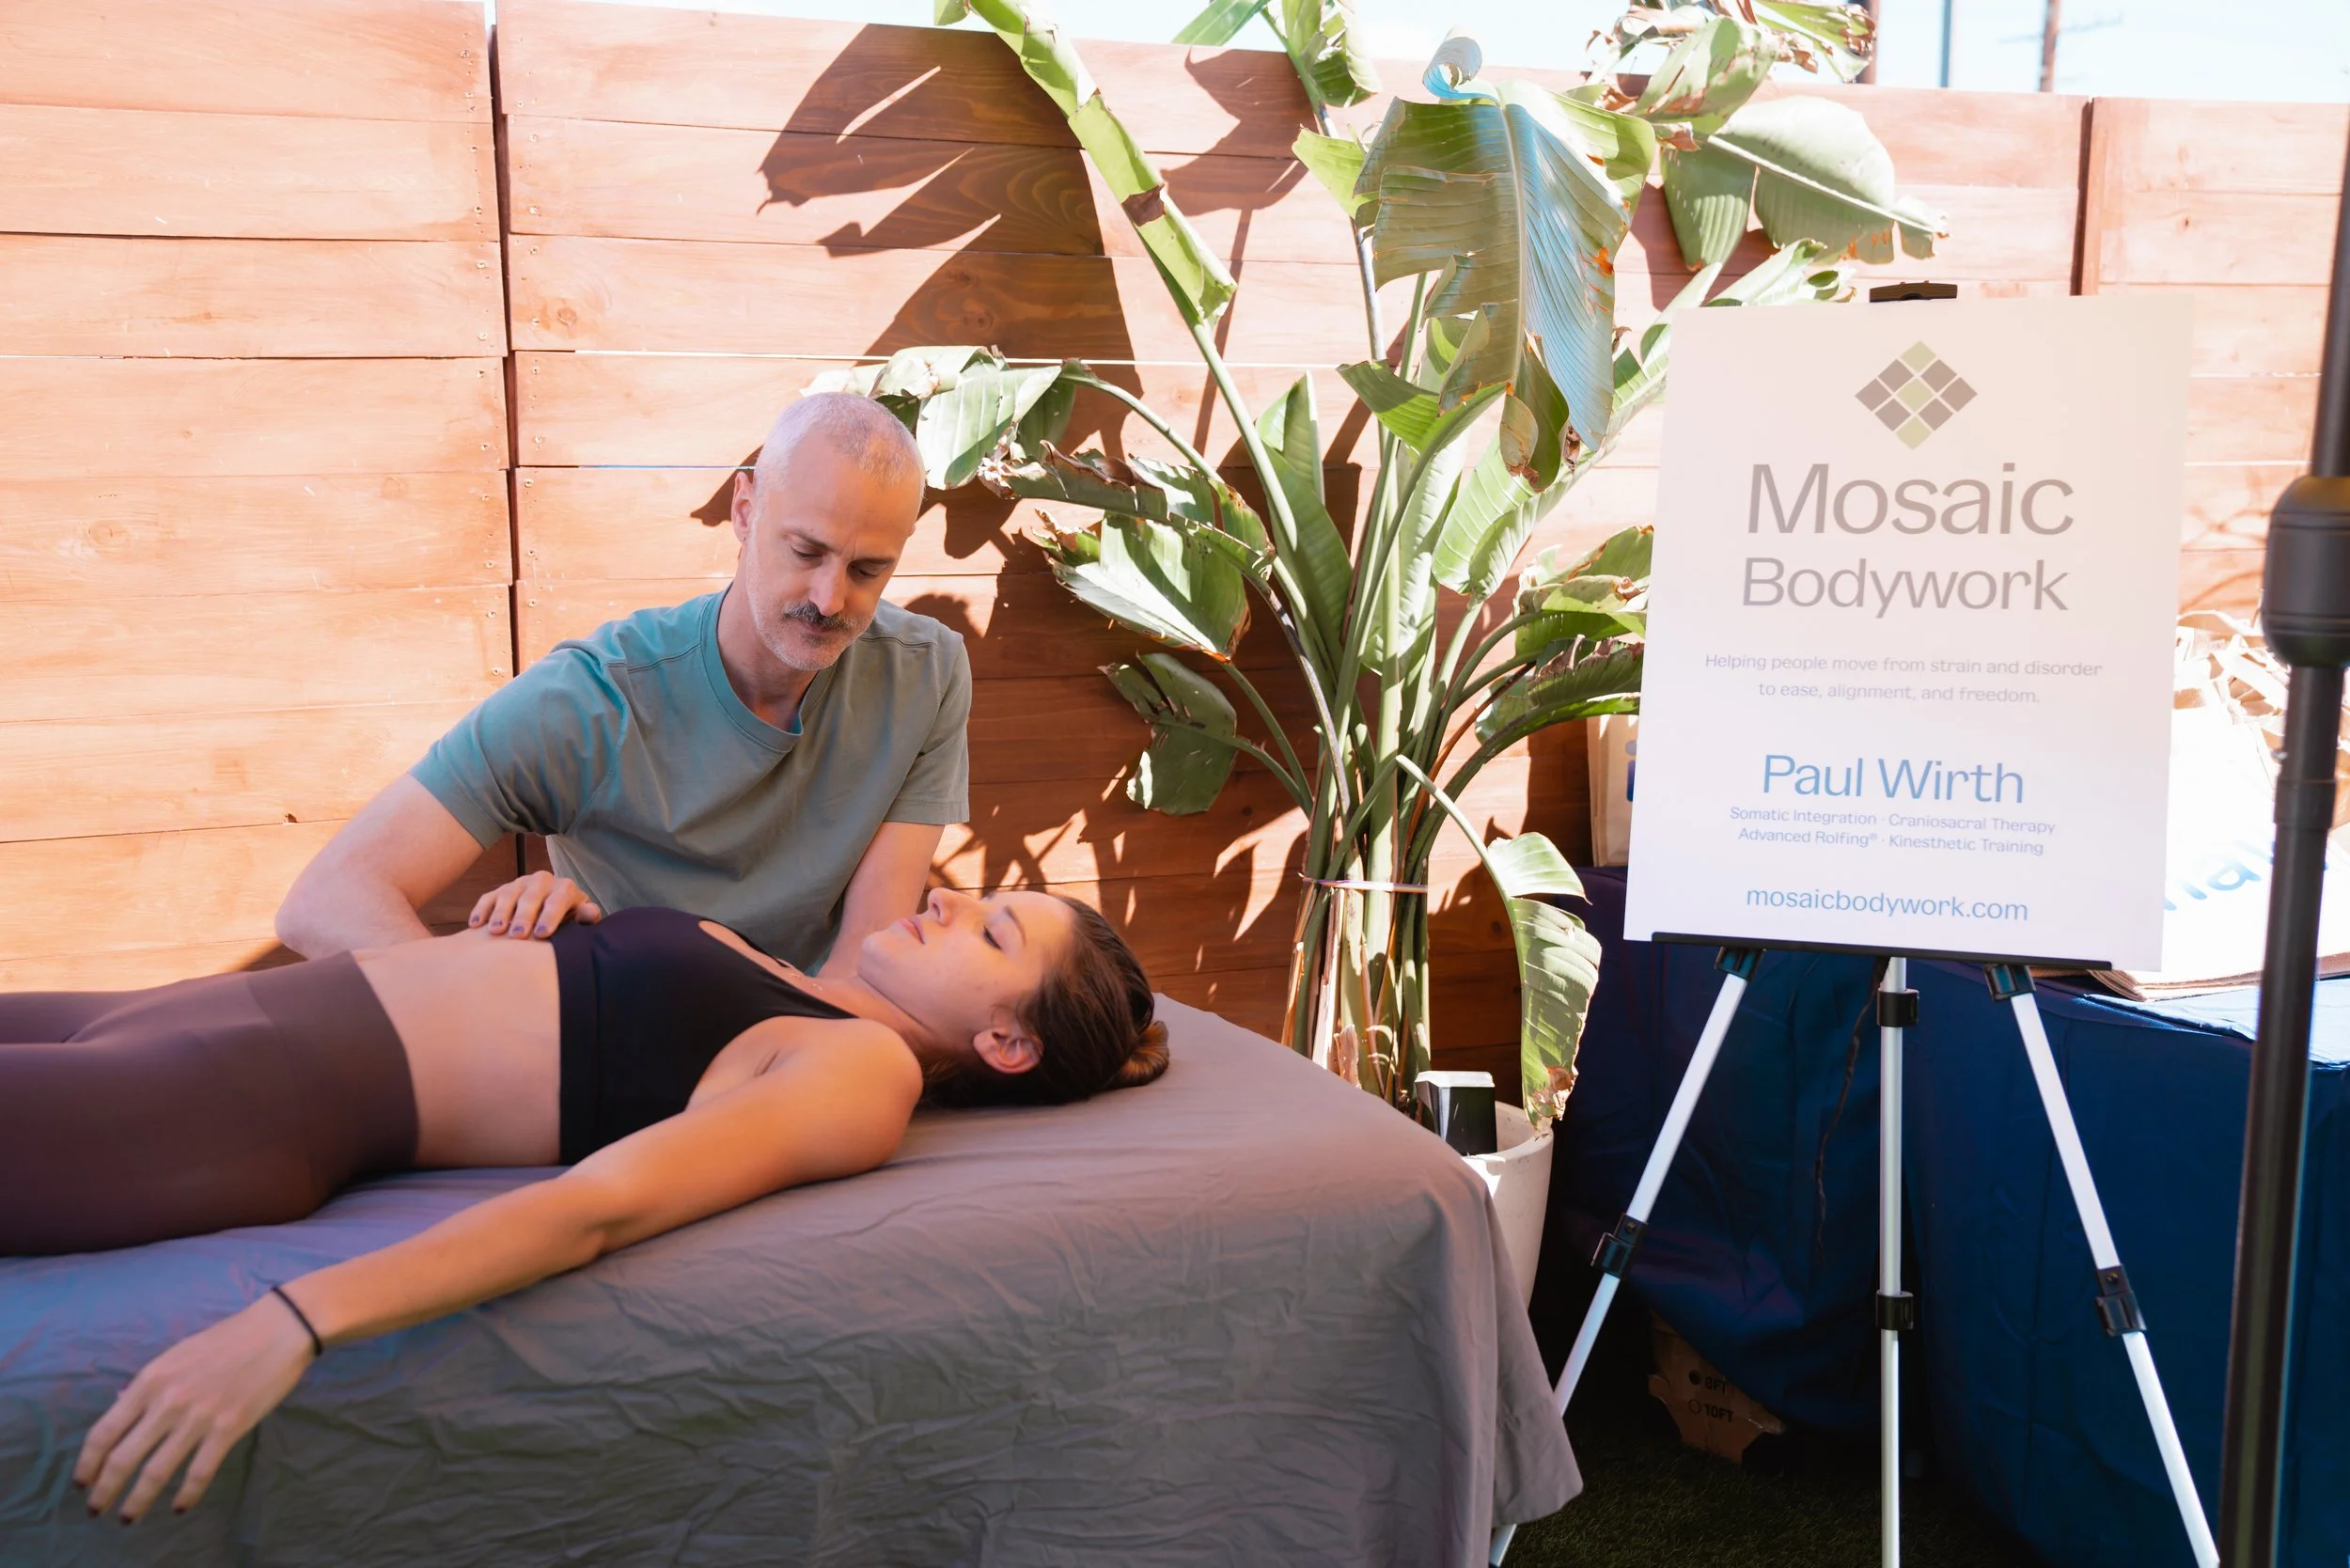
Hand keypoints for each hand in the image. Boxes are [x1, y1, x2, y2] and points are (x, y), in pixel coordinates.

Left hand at [75, 1294, 315, 1521]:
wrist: (278, 1330)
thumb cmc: (226, 1339)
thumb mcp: (176, 1355)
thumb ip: (149, 1386)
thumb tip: (121, 1409)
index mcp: (150, 1381)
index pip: (104, 1432)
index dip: (87, 1463)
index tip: (82, 1483)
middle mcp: (167, 1402)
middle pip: (122, 1458)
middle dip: (104, 1490)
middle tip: (98, 1510)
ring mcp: (198, 1417)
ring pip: (156, 1471)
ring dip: (137, 1501)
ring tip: (128, 1517)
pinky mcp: (229, 1428)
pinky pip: (200, 1472)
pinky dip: (186, 1495)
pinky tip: (179, 1507)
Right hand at [467, 870, 602, 938]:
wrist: (552, 909)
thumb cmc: (568, 919)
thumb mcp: (580, 918)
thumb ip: (586, 917)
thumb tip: (590, 912)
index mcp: (563, 888)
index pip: (558, 899)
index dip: (550, 916)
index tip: (542, 934)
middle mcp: (541, 881)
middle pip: (530, 897)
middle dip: (523, 916)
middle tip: (517, 936)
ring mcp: (518, 885)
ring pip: (507, 895)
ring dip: (500, 912)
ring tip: (495, 931)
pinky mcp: (499, 891)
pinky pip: (488, 897)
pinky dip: (481, 910)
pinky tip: (475, 925)